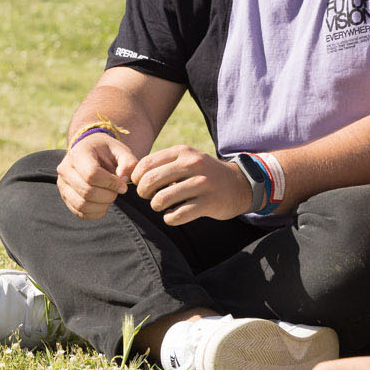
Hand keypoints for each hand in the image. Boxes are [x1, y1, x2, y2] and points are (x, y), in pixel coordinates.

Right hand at [57, 132, 137, 219]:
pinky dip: (96, 213)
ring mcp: (63, 185)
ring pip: (82, 205)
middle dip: (109, 195)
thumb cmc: (106, 151)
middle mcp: (65, 169)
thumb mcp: (120, 150)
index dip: (111, 183)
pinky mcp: (65, 197)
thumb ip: (128, 163)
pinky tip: (104, 204)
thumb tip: (124, 179)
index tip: (123, 185)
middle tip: (118, 191)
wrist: (89, 151)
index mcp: (78, 154)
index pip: (92, 174)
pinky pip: (80, 213)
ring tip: (111, 197)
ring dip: (102, 206)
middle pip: (87, 191)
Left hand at [130, 145, 256, 224]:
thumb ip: (162, 165)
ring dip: (156, 206)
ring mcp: (202, 184)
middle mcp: (192, 164)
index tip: (139, 185)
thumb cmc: (204, 174)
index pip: (146, 164)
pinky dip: (169, 218)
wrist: (239, 185)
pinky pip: (177, 215)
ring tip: (161, 206)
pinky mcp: (209, 203)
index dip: (136, 178)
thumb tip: (129, 176)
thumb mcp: (186, 160)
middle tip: (149, 198)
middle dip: (143, 193)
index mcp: (183, 152)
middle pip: (150, 181)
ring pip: (162, 199)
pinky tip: (172, 215)